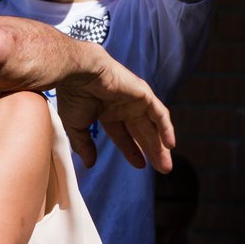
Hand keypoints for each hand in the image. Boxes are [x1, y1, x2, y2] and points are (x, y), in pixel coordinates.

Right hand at [56, 44, 174, 170]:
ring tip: (166, 165)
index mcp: (106, 112)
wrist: (79, 74)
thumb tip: (89, 164)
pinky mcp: (144, 94)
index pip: (123, 135)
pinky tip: (170, 145)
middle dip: (151, 151)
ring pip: (152, 125)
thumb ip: (84, 146)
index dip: (132, 150)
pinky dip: (166, 128)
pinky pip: (160, 114)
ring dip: (160, 145)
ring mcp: (134, 100)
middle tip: (162, 169)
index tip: (141, 165)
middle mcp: (123, 106)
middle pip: (141, 132)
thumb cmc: (74, 97)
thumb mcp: (76, 127)